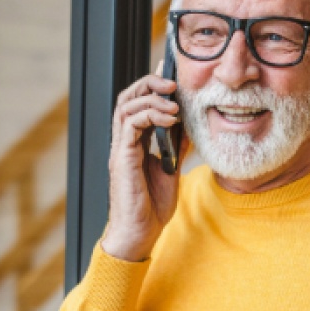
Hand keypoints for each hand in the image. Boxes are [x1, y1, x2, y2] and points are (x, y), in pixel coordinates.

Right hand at [102, 70, 186, 261]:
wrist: (141, 234)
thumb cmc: (152, 208)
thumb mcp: (172, 170)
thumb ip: (176, 148)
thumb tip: (189, 127)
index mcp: (134, 143)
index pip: (138, 104)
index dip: (152, 87)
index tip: (172, 76)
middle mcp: (124, 142)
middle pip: (127, 98)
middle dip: (148, 84)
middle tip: (172, 83)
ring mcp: (120, 149)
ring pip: (125, 106)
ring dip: (151, 98)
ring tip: (174, 103)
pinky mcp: (122, 158)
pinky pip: (130, 125)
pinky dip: (149, 115)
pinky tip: (169, 119)